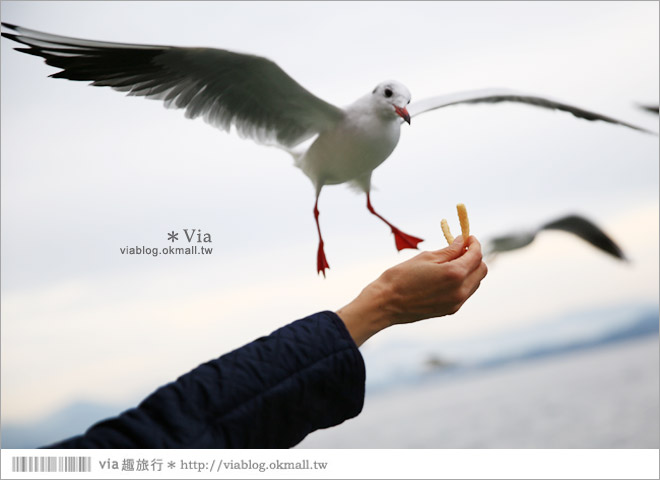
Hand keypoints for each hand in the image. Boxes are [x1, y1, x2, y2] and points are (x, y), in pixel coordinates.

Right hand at [336, 236, 487, 345]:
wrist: (386, 303)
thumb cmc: (401, 277)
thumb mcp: (426, 257)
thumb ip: (449, 250)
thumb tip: (463, 242)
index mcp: (454, 274)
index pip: (476, 255)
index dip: (474, 244)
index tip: (468, 237)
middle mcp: (460, 290)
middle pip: (481, 270)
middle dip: (475, 257)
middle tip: (461, 248)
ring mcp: (456, 303)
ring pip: (475, 283)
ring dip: (470, 270)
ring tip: (452, 262)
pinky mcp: (450, 310)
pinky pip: (465, 293)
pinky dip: (463, 282)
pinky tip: (446, 276)